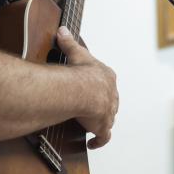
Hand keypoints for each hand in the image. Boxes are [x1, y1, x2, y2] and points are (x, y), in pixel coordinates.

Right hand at [56, 26, 117, 148]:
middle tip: (93, 107)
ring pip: (108, 118)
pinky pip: (104, 136)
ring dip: (101, 121)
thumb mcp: (76, 53)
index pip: (106, 82)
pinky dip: (99, 141)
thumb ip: (69, 42)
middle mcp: (111, 96)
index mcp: (107, 78)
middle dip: (103, 104)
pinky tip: (93, 143)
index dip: (100, 85)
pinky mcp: (103, 126)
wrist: (82, 91)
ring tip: (93, 124)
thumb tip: (62, 30)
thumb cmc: (80, 72)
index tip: (93, 87)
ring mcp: (108, 112)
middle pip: (110, 101)